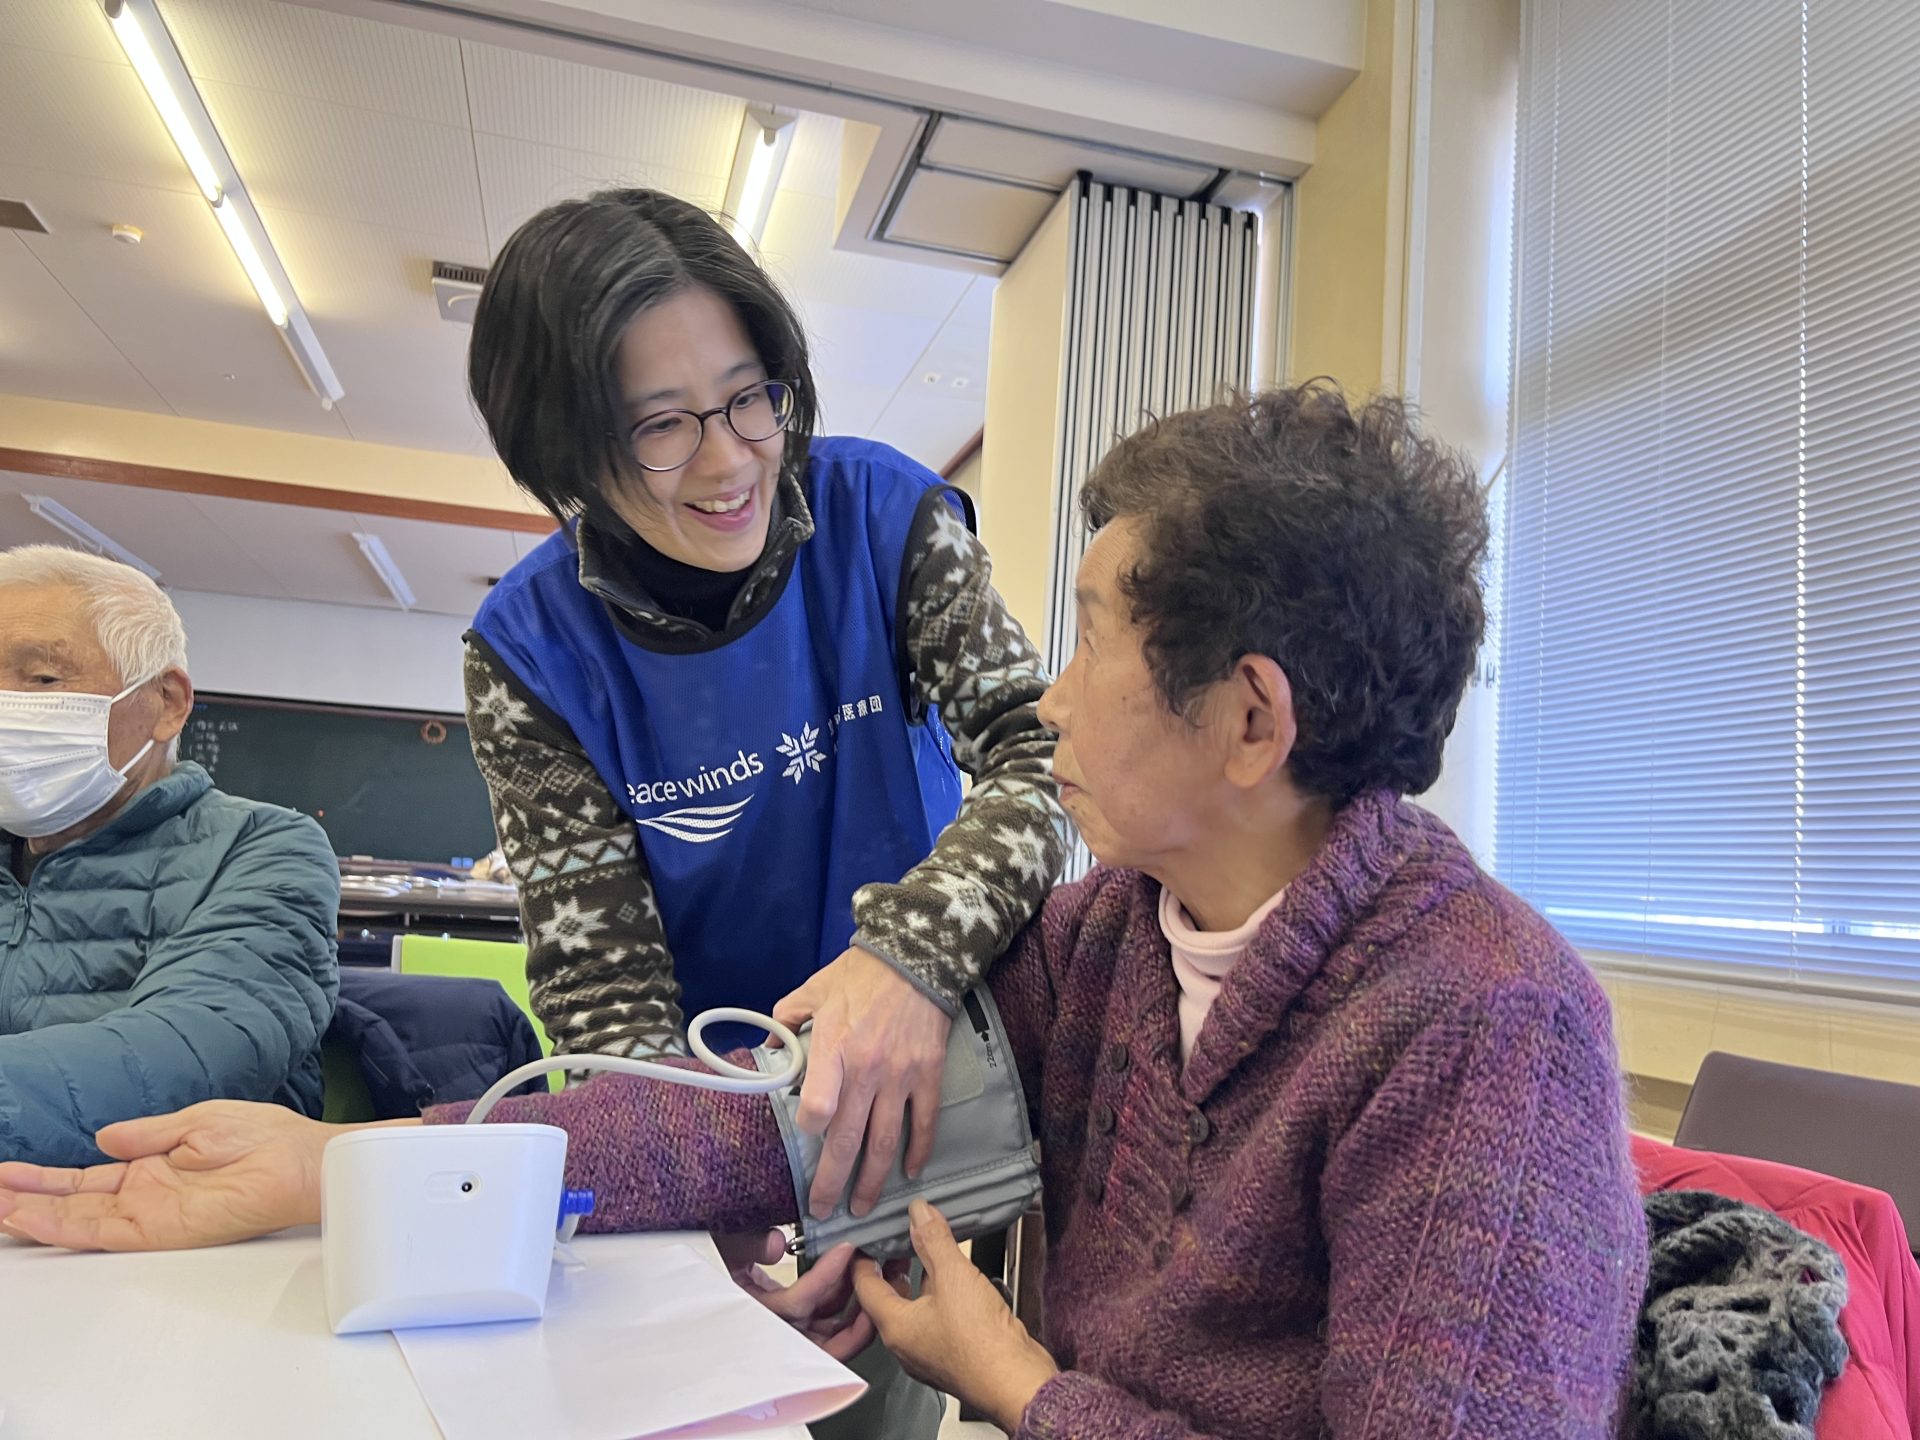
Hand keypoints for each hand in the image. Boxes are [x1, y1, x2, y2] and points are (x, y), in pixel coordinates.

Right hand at [0, 1101, 348, 1250]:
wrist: (300, 1160)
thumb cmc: (263, 1138)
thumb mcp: (195, 1124)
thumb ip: (146, 1134)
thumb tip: (103, 1137)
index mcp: (151, 1168)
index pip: (84, 1179)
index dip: (43, 1178)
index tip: (4, 1173)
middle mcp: (144, 1195)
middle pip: (70, 1202)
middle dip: (25, 1199)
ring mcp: (149, 1214)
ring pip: (76, 1220)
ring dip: (32, 1214)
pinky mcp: (162, 1229)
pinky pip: (104, 1231)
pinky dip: (64, 1227)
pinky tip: (30, 1220)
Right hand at [713, 1229, 876, 1361]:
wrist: (715, 1270)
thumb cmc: (723, 1256)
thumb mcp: (729, 1244)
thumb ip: (750, 1244)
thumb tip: (777, 1246)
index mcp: (751, 1312)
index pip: (795, 1304)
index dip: (823, 1277)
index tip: (845, 1250)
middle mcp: (774, 1331)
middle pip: (822, 1344)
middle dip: (855, 1320)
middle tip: (875, 1284)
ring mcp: (790, 1332)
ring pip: (832, 1339)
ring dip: (856, 1312)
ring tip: (872, 1279)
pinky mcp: (801, 1325)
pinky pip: (830, 1327)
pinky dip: (848, 1308)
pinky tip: (858, 1280)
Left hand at [772, 946, 951, 1218]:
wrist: (916, 956)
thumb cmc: (860, 975)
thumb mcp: (811, 991)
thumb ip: (785, 1022)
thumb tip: (768, 1049)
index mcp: (833, 1050)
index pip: (818, 1109)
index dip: (810, 1130)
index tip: (807, 1138)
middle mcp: (866, 1071)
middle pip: (847, 1141)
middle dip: (833, 1183)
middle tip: (823, 1211)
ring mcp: (900, 1077)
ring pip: (885, 1142)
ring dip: (873, 1181)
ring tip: (862, 1207)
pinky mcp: (928, 1076)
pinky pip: (924, 1123)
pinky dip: (919, 1151)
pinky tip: (911, 1173)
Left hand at [853, 1200, 1056, 1431]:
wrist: (1017, 1383)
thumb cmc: (982, 1344)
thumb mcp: (954, 1276)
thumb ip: (934, 1240)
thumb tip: (919, 1214)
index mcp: (895, 1328)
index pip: (865, 1287)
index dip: (863, 1260)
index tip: (865, 1241)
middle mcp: (908, 1345)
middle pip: (889, 1299)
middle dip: (893, 1268)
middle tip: (899, 1242)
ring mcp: (931, 1353)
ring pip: (916, 1310)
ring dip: (920, 1281)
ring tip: (931, 1254)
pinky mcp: (954, 1356)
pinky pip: (938, 1320)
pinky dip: (941, 1297)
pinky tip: (959, 1283)